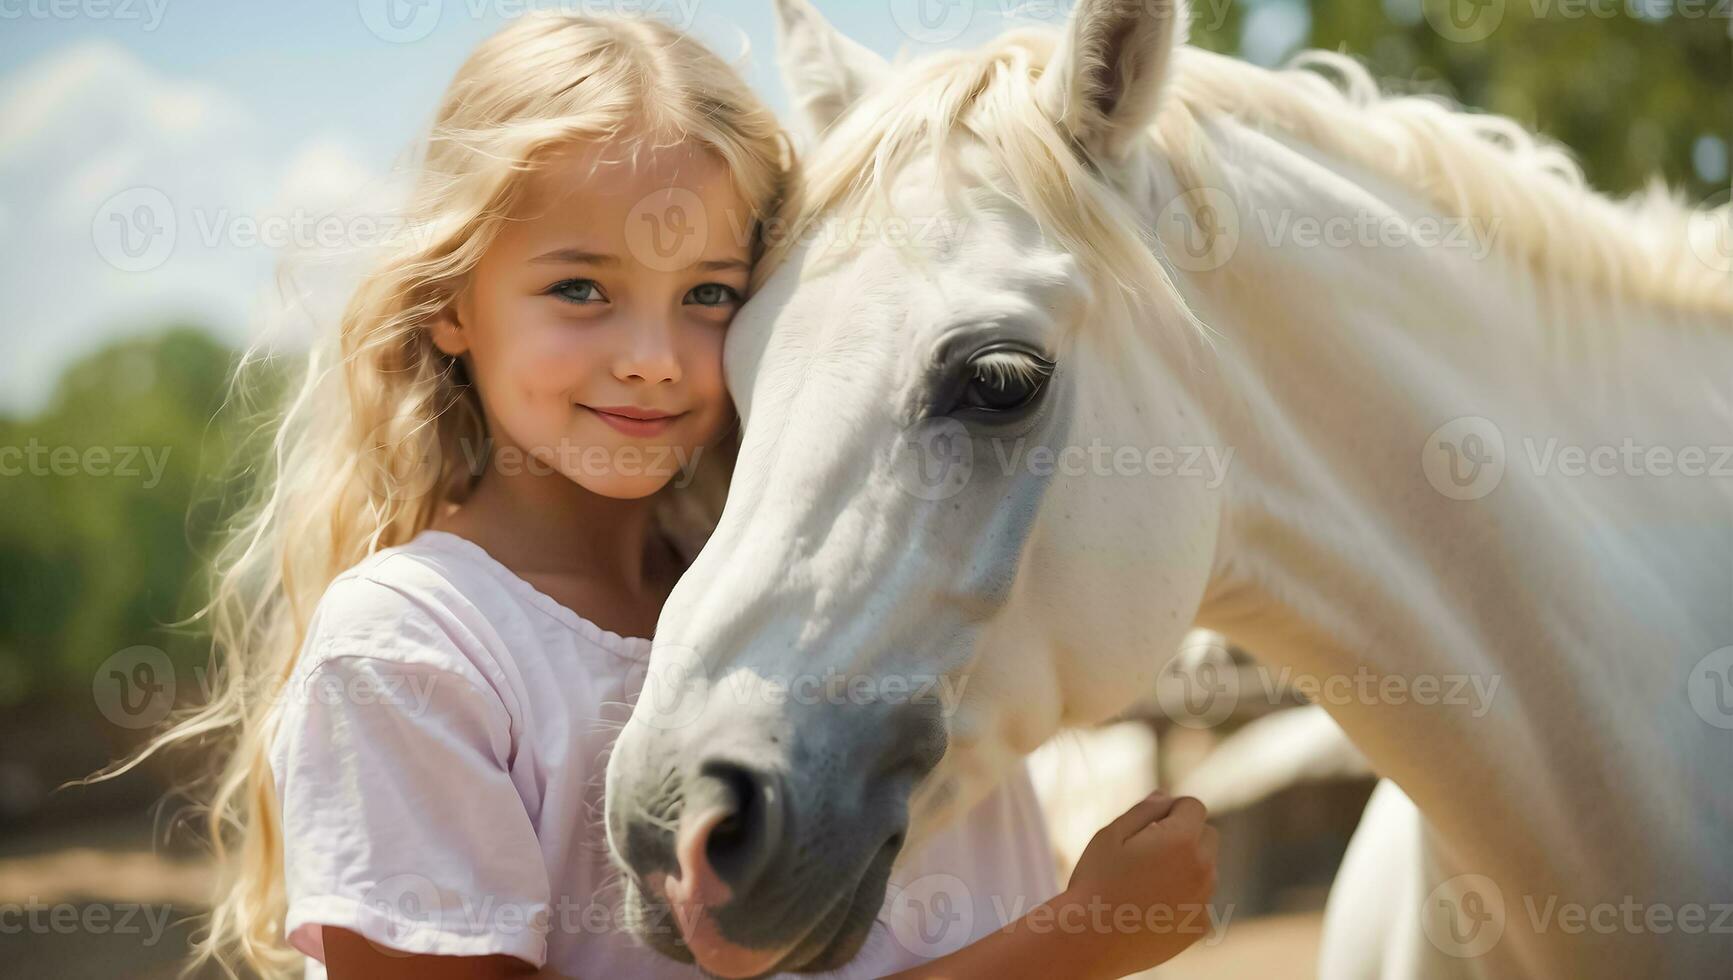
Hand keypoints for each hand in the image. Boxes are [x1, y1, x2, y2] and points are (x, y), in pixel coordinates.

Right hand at [1058, 791, 1219, 976]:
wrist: (1089, 940)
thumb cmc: (1095, 882)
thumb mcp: (1111, 835)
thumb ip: (1144, 811)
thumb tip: (1165, 797)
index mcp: (1181, 839)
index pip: (1194, 807)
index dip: (1172, 809)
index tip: (1149, 824)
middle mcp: (1202, 868)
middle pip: (1207, 836)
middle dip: (1185, 835)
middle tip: (1147, 852)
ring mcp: (1203, 900)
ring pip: (1205, 870)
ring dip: (1186, 867)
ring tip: (1145, 883)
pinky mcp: (1198, 926)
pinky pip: (1199, 901)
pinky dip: (1184, 899)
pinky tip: (1151, 907)